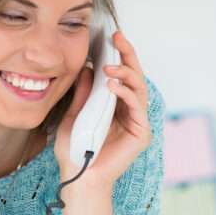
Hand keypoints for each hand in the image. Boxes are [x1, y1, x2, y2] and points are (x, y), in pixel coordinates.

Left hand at [55, 30, 151, 188]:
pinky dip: (126, 93)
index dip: (119, 54)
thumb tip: (86, 68)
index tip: (110, 36)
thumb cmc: (75, 150)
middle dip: (128, 54)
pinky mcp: (141, 133)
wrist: (79, 178)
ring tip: (109, 67)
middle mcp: (129, 111)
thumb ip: (82, 94)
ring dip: (126, 73)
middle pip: (135, 76)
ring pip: (139, 88)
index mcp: (115, 105)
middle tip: (118, 38)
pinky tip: (113, 86)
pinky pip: (137, 107)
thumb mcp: (73, 115)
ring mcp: (137, 122)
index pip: (122, 75)